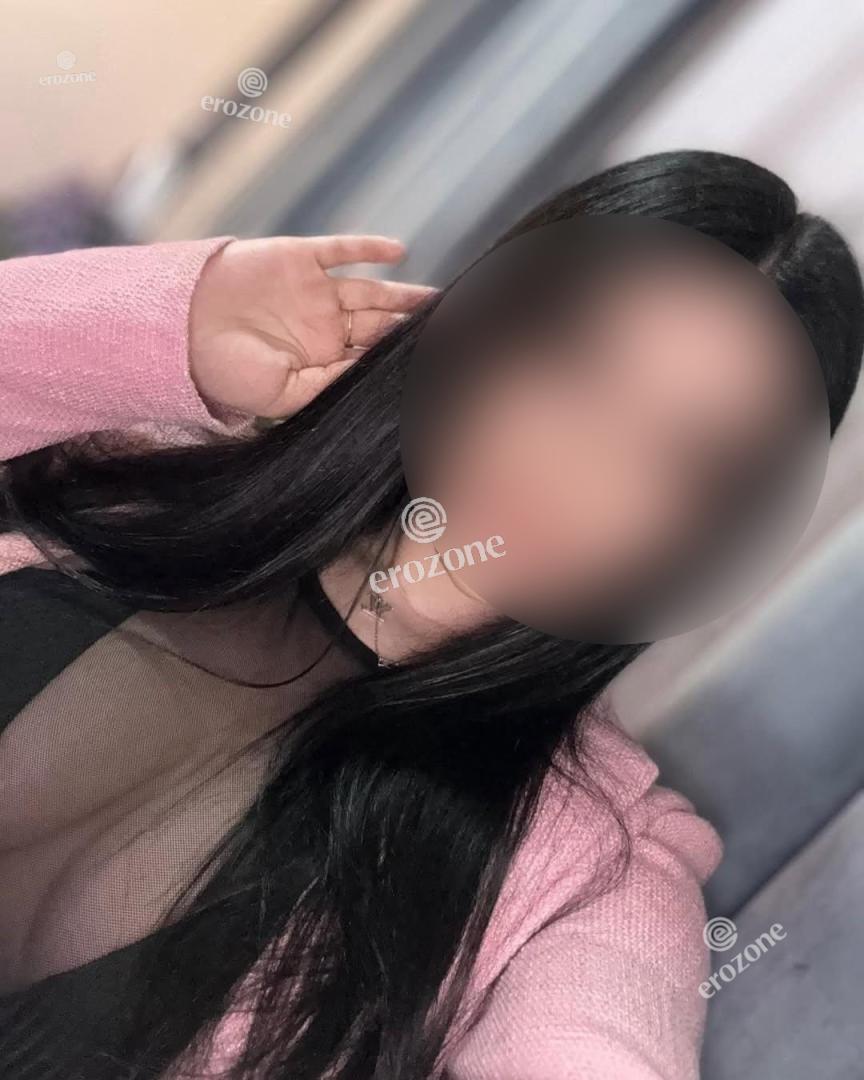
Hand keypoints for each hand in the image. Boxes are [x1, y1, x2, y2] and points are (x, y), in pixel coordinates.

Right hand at [189, 235, 434, 417]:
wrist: (181, 334)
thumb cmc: (228, 373)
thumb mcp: (284, 394)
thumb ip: (329, 382)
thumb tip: (374, 372)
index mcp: (322, 361)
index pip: (372, 356)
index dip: (401, 356)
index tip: (436, 359)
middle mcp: (324, 326)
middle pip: (381, 323)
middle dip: (413, 325)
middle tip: (451, 326)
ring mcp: (314, 291)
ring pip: (372, 290)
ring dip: (405, 293)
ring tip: (437, 298)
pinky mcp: (299, 258)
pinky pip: (341, 251)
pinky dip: (369, 249)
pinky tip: (400, 252)